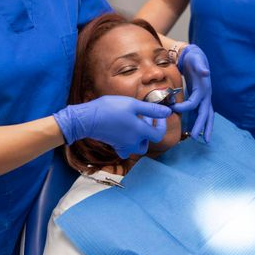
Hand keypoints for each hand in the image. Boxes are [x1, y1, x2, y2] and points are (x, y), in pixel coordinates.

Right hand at [53, 95, 171, 158]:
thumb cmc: (109, 109)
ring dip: (140, 137)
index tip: (159, 115)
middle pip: (149, 141)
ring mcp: (124, 146)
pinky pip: (127, 149)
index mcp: (139, 132)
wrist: (87, 119)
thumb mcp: (133, 104)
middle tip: (142, 115)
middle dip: (149, 129)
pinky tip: (124, 130)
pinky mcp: (115, 146)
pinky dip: (129, 143)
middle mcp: (133, 142)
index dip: (161, 125)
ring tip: (134, 123)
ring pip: (139, 146)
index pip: (158, 134)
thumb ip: (151, 109)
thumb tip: (167, 112)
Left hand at [171, 44, 213, 141]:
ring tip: (203, 139)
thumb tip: (205, 72)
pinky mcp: (199, 97)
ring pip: (206, 115)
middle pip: (206, 113)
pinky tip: (196, 128)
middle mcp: (206, 95)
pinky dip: (198, 120)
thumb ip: (200, 65)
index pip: (194, 103)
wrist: (195, 55)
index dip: (184, 108)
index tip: (172, 108)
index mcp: (204, 88)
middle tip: (197, 138)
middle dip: (202, 126)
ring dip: (204, 127)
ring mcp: (204, 97)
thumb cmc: (194, 57)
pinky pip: (200, 111)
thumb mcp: (197, 58)